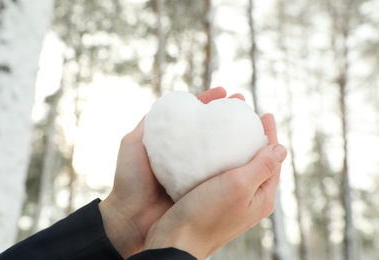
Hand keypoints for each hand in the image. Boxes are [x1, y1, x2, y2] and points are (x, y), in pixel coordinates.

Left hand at [99, 87, 239, 257]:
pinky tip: (247, 153)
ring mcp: (196, 172)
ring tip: (251, 123)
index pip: (194, 116)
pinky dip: (234, 163)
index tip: (223, 92)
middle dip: (228, 115)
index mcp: (172, 143)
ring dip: (236, 136)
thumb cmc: (130, 181)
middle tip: (243, 104)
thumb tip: (166, 104)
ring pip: (220, 150)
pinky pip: (221, 173)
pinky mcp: (202, 189)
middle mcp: (187, 156)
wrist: (131, 218)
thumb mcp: (133, 144)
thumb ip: (148, 123)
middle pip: (211, 131)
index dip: (208, 102)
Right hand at [143, 114, 286, 258]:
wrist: (176, 240)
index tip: (266, 114)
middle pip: (259, 162)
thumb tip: (281, 148)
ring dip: (239, 146)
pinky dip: (222, 156)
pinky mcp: (213, 199)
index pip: (273, 160)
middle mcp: (249, 198)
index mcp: (261, 196)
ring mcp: (231, 200)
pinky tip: (213, 148)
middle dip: (257, 138)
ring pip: (240, 166)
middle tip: (251, 116)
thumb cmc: (206, 214)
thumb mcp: (239, 186)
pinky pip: (224, 172)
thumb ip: (262, 166)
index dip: (270, 135)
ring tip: (233, 127)